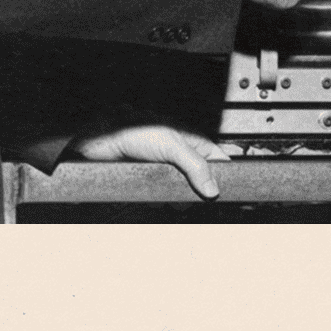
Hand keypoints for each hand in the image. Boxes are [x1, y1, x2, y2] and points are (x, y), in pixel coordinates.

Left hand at [74, 125, 231, 199]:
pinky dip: (162, 199)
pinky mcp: (153, 180)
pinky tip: (156, 197)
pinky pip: (165, 196)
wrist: (104, 141)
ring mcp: (168, 169)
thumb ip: (195, 166)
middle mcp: (183, 156)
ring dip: (178, 198)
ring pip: (184, 192)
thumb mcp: (172, 146)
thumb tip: (213, 189)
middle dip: (197, 193)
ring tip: (170, 198)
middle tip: (191, 198)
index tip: (227, 192)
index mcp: (194, 142)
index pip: (219, 161)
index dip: (225, 176)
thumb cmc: (136, 131)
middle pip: (202, 182)